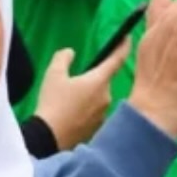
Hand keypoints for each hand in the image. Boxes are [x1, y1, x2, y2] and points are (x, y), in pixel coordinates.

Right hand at [33, 36, 130, 152]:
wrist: (49, 137)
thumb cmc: (53, 102)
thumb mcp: (53, 74)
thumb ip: (63, 58)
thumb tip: (70, 53)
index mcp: (99, 81)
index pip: (116, 60)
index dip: (123, 47)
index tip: (127, 38)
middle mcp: (107, 96)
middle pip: (102, 81)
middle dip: (91, 79)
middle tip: (71, 83)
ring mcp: (104, 114)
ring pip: (98, 98)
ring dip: (88, 96)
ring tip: (68, 102)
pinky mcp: (98, 127)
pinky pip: (94, 113)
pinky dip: (85, 110)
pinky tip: (70, 115)